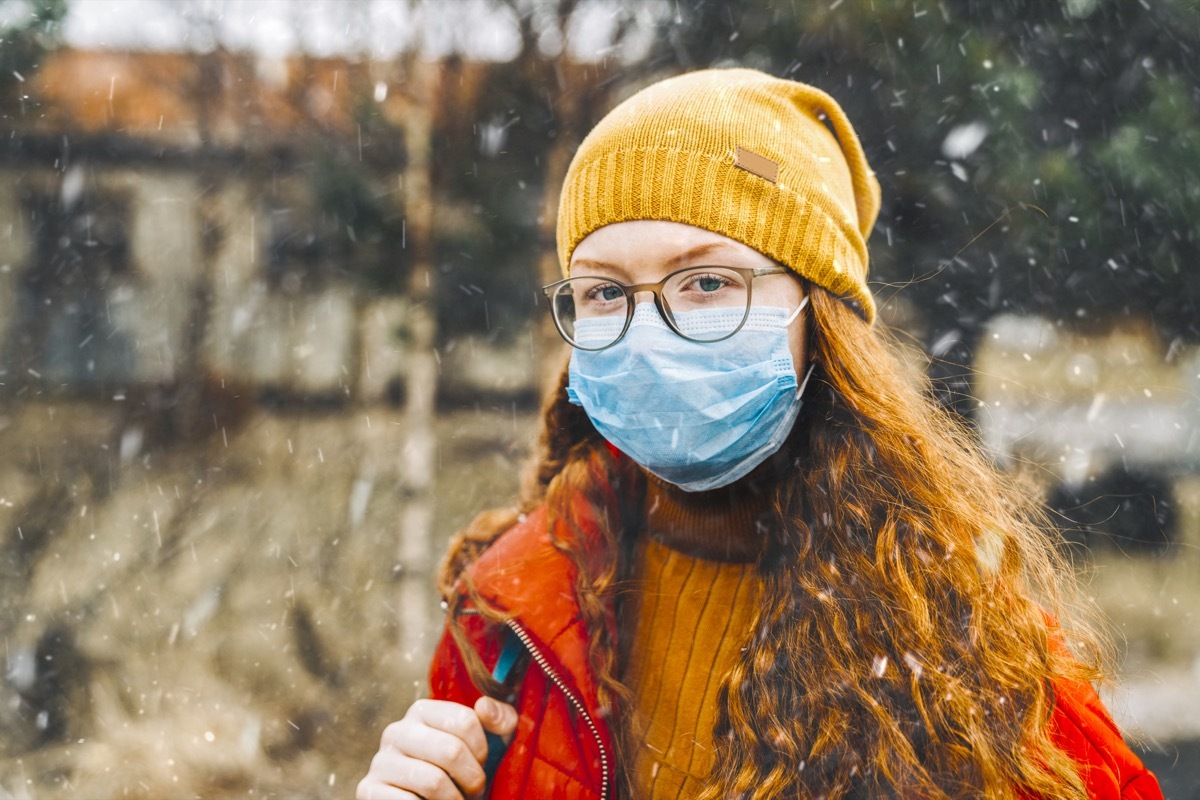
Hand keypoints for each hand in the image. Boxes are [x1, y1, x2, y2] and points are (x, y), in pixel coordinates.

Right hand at [356, 696, 517, 799]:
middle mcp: (396, 731)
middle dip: (473, 779)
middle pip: (451, 751)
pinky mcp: (368, 790)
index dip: (483, 750)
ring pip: (433, 781)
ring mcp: (380, 761)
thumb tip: (485, 707)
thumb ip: (498, 721)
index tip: (482, 764)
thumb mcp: (486, 744)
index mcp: (422, 711)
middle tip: (474, 791)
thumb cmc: (460, 772)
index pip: (466, 721)